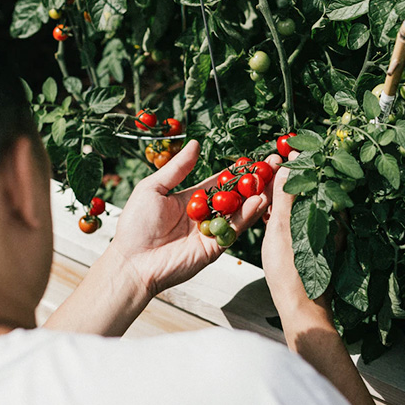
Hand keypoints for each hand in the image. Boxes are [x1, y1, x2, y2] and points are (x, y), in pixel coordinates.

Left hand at [110, 140, 280, 296]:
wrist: (132, 260)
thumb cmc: (135, 224)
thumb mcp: (153, 188)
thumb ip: (177, 168)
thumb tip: (195, 144)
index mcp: (191, 200)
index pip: (220, 182)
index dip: (237, 171)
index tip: (254, 159)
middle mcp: (205, 215)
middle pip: (235, 196)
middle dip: (254, 182)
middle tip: (272, 166)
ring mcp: (211, 232)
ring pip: (239, 211)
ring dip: (256, 196)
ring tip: (271, 180)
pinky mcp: (215, 247)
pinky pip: (234, 229)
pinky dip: (248, 215)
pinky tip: (259, 200)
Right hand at [261, 153, 333, 323]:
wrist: (300, 307)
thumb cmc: (291, 271)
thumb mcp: (282, 228)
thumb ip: (285, 196)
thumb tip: (290, 165)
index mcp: (326, 212)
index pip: (316, 175)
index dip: (302, 161)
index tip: (287, 150)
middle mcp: (330, 221)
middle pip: (311, 189)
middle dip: (294, 175)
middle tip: (274, 164)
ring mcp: (323, 233)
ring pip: (305, 204)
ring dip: (289, 193)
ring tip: (269, 184)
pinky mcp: (315, 244)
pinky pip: (302, 219)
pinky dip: (288, 211)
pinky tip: (273, 212)